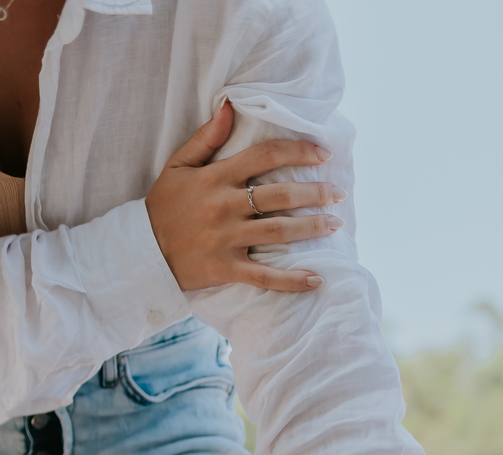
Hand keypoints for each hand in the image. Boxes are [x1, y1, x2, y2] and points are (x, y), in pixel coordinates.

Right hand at [145, 100, 343, 293]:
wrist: (144, 250)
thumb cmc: (164, 205)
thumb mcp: (179, 165)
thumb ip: (206, 137)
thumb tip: (229, 106)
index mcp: (216, 177)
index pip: (265, 156)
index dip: (297, 152)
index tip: (322, 154)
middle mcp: (226, 206)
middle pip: (280, 195)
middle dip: (314, 193)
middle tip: (339, 194)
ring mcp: (228, 239)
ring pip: (279, 231)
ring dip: (311, 228)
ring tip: (335, 224)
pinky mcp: (228, 269)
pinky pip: (266, 277)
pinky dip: (292, 280)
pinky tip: (317, 279)